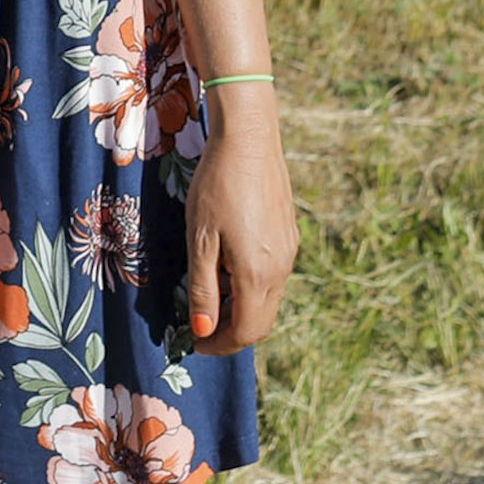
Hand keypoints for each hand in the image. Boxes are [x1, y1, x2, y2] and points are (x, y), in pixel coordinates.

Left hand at [186, 88, 296, 354]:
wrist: (249, 139)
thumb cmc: (217, 186)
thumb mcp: (200, 238)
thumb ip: (203, 288)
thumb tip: (203, 330)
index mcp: (258, 275)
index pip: (246, 331)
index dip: (219, 344)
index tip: (194, 342)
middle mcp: (281, 269)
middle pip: (262, 322)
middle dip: (231, 332)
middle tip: (200, 326)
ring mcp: (289, 252)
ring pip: (269, 300)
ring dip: (242, 309)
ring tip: (210, 295)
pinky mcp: (289, 235)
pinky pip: (273, 276)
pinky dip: (252, 287)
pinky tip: (228, 266)